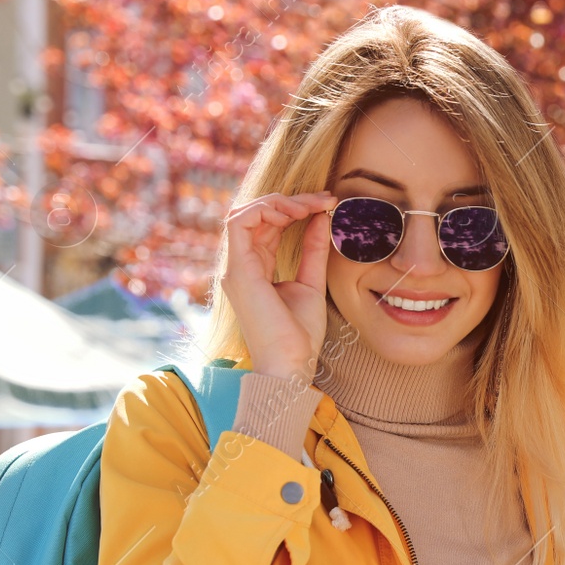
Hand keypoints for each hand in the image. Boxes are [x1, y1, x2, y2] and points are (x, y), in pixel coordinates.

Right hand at [220, 191, 337, 381]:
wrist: (291, 364)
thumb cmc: (299, 335)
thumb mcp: (312, 282)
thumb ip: (313, 250)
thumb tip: (321, 218)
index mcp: (256, 268)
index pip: (268, 225)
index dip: (296, 208)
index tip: (328, 204)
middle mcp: (241, 265)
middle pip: (257, 215)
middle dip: (292, 200)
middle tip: (325, 199)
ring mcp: (236, 267)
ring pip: (245, 212)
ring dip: (279, 201)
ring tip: (310, 205)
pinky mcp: (238, 270)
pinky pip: (239, 223)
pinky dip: (265, 209)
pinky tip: (295, 212)